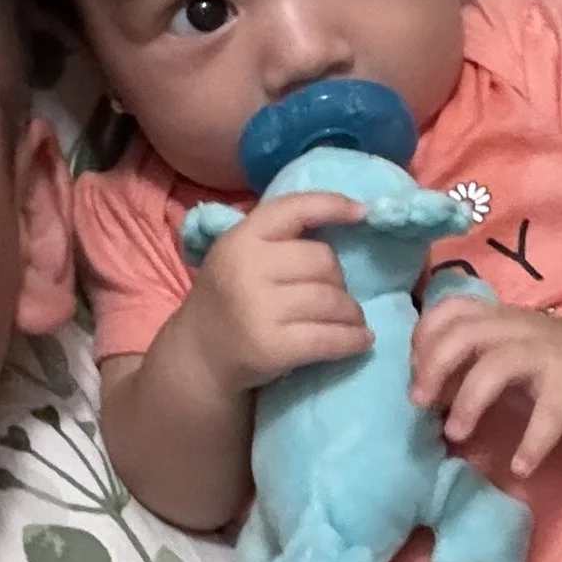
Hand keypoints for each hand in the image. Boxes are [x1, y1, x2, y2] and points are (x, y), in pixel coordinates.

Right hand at [180, 192, 371, 392]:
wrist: (198, 355)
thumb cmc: (229, 299)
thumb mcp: (239, 256)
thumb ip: (278, 239)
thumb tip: (347, 220)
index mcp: (241, 239)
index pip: (293, 209)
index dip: (332, 205)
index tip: (362, 212)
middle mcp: (248, 268)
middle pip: (323, 260)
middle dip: (340, 280)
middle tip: (338, 297)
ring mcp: (259, 309)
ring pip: (332, 300)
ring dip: (352, 312)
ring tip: (353, 320)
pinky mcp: (273, 347)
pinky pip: (330, 338)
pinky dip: (353, 339)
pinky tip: (362, 340)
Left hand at [410, 300, 561, 476]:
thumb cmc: (552, 362)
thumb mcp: (503, 356)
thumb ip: (465, 368)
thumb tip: (422, 395)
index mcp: (496, 319)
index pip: (449, 311)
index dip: (423, 338)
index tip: (412, 374)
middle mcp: (517, 328)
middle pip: (464, 332)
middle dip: (432, 366)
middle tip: (418, 405)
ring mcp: (547, 352)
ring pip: (499, 363)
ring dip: (470, 400)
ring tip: (456, 435)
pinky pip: (550, 411)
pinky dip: (533, 441)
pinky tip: (521, 466)